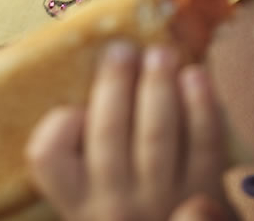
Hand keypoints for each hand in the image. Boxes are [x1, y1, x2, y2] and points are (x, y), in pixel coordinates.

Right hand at [26, 43, 232, 220]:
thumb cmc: (128, 205)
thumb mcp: (92, 192)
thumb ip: (84, 149)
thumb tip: (96, 73)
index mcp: (76, 201)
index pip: (48, 157)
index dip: (58, 123)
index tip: (74, 104)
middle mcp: (113, 205)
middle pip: (108, 133)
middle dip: (115, 83)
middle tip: (121, 49)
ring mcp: (160, 200)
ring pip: (156, 134)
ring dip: (158, 86)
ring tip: (159, 53)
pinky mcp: (205, 193)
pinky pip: (203, 144)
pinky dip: (201, 106)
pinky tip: (195, 75)